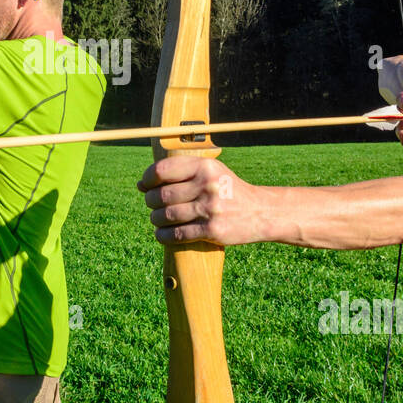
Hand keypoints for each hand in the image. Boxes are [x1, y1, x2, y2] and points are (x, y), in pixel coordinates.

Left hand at [138, 156, 265, 246]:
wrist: (261, 212)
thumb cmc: (228, 190)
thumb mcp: (210, 172)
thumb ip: (178, 174)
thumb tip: (141, 185)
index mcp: (205, 166)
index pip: (162, 171)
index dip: (147, 179)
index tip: (145, 186)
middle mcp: (207, 185)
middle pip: (161, 196)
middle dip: (150, 202)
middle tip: (153, 205)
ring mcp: (210, 208)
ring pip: (166, 216)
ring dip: (156, 220)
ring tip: (158, 219)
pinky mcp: (213, 230)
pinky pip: (177, 235)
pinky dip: (164, 236)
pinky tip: (163, 234)